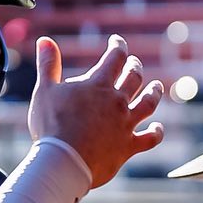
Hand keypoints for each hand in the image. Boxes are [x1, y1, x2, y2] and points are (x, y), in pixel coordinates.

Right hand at [28, 35, 163, 187]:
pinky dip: (156, 132)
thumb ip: (48, 65)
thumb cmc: (51, 125)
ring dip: (154, 93)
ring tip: (156, 86)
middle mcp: (117, 101)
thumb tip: (44, 40)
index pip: (115, 57)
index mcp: (98, 85)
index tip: (117, 41)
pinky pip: (150, 138)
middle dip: (134, 67)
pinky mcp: (128, 146)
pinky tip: (157, 128)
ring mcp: (125, 124)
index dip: (118, 46)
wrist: (64, 161)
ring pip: (148, 103)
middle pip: (134, 77)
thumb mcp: (45, 91)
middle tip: (133, 63)